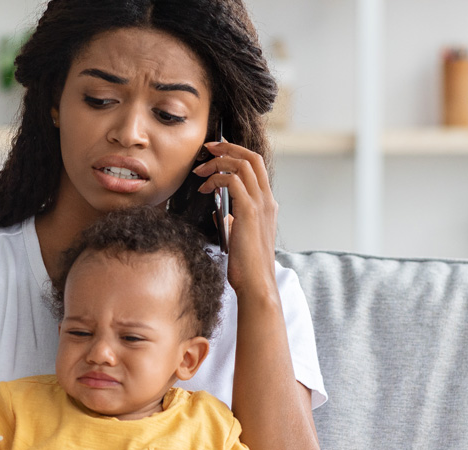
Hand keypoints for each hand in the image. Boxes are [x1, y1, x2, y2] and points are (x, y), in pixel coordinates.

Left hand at [193, 141, 279, 294]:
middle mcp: (267, 200)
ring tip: (200, 170)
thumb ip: (234, 221)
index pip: (255, 167)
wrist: (256, 283)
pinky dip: (217, 179)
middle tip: (208, 149)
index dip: (236, 153)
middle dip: (228, 147)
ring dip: (218, 162)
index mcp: (267, 204)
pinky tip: (205, 189)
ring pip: (242, 165)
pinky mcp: (249, 212)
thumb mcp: (240, 236)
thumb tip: (220, 213)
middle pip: (252, 158)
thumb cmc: (247, 265)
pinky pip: (233, 181)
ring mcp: (260, 204)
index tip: (216, 152)